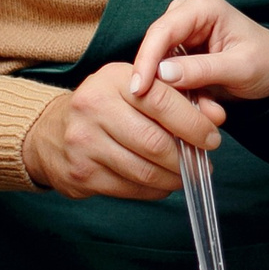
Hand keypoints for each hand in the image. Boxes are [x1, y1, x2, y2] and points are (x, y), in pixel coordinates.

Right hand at [21, 61, 224, 200]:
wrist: (51, 132)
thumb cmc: (106, 107)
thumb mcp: (137, 88)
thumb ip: (179, 97)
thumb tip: (217, 117)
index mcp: (112, 79)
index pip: (162, 101)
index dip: (194, 123)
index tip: (212, 137)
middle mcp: (93, 108)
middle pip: (155, 142)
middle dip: (187, 157)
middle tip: (205, 163)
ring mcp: (84, 143)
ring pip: (144, 170)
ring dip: (174, 178)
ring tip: (187, 175)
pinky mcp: (82, 174)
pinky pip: (130, 189)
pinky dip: (155, 190)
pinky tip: (162, 183)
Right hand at [127, 0, 268, 102]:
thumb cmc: (266, 63)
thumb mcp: (240, 68)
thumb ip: (203, 70)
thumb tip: (163, 74)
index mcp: (204, 7)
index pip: (164, 30)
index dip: (147, 59)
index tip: (137, 89)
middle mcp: (187, 14)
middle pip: (155, 46)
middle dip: (159, 79)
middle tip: (162, 109)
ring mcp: (182, 33)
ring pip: (158, 63)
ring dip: (171, 89)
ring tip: (198, 106)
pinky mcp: (180, 52)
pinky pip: (167, 74)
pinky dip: (177, 92)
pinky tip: (197, 103)